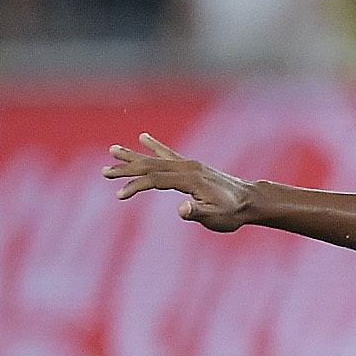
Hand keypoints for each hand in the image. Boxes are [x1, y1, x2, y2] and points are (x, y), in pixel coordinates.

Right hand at [104, 135, 253, 229]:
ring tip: (113, 150)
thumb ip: (198, 213)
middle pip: (151, 166)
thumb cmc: (232, 212)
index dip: (136, 186)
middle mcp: (189, 167)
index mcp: (191, 179)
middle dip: (127, 168)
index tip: (119, 195)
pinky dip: (155, 146)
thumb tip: (182, 209)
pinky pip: (169, 153)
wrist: (250, 200)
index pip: (156, 179)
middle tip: (104, 171)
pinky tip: (144, 137)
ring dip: (134, 156)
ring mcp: (190, 164)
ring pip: (156, 158)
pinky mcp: (192, 166)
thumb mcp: (216, 218)